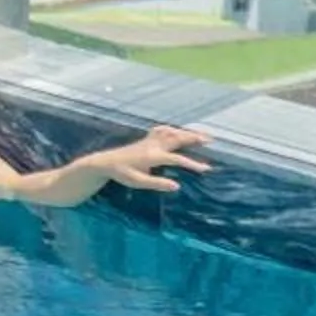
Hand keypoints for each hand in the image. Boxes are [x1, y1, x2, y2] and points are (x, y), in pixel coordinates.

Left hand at [90, 125, 212, 192]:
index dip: (192, 164)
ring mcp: (148, 141)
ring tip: (200, 135)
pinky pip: (160, 130)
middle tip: (210, 140)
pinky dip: (171, 129)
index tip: (207, 169)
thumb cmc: (122, 173)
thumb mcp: (138, 182)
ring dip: (185, 132)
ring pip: (169, 132)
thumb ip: (157, 183)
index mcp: (152, 156)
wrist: (105, 162)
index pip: (176, 159)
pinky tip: (176, 131)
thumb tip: (177, 186)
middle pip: (175, 139)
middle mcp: (151, 146)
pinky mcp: (145, 140)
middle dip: (193, 138)